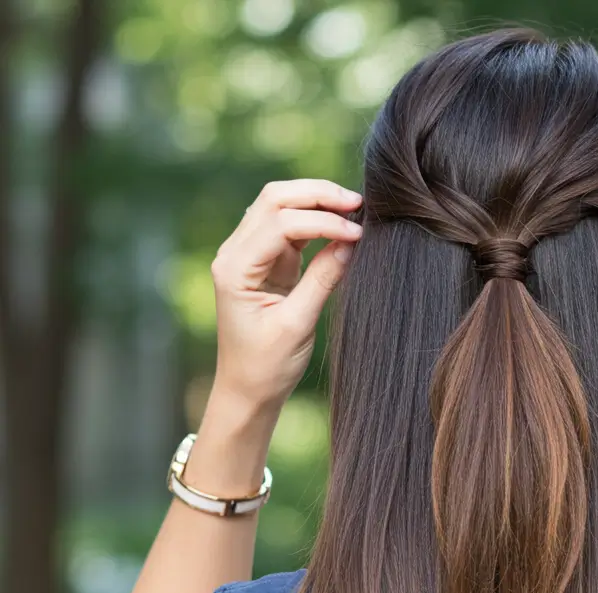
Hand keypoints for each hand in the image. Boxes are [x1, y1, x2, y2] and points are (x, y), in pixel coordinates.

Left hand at [210, 179, 362, 411]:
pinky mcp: (266, 262)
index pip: (281, 224)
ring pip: (280, 206)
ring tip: (353, 210)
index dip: (323, 222)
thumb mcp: (298, 325)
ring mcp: (249, 254)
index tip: (358, 234)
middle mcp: (235, 253)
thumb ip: (323, 280)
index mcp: (235, 268)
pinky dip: (314, 221)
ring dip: (316, 202)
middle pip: (275, 199)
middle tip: (358, 203)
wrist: (247, 389)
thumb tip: (350, 243)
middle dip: (317, 195)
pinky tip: (340, 226)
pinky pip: (289, 228)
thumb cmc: (267, 366)